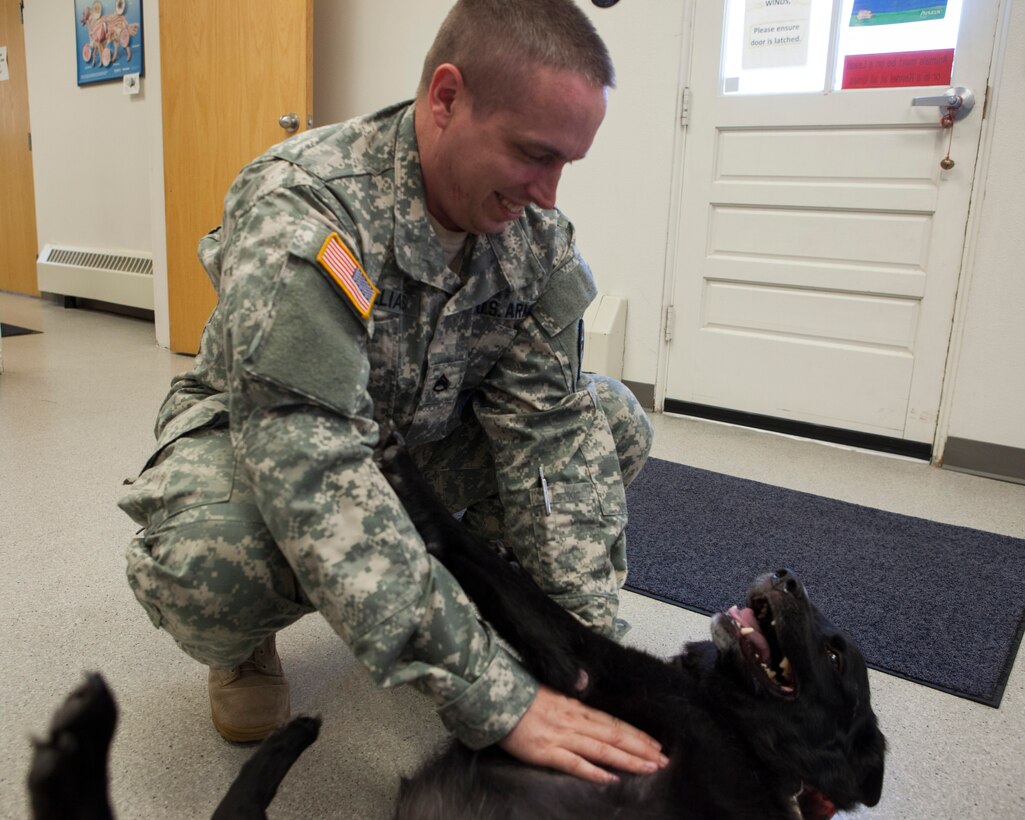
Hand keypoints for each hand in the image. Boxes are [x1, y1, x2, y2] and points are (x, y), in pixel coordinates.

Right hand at [497, 685, 668, 783]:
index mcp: (576, 707)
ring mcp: (561, 737)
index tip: (656, 745)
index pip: (614, 723)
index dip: (637, 735)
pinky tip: (611, 779)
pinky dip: (593, 771)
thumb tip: (588, 690)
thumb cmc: (522, 695)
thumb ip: (573, 697)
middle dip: (642, 749)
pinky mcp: (545, 751)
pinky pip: (573, 763)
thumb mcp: (553, 690)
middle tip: (664, 760)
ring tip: (649, 769)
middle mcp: (574, 721)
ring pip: (602, 749)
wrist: (495, 696)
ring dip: (628, 760)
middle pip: (615, 736)